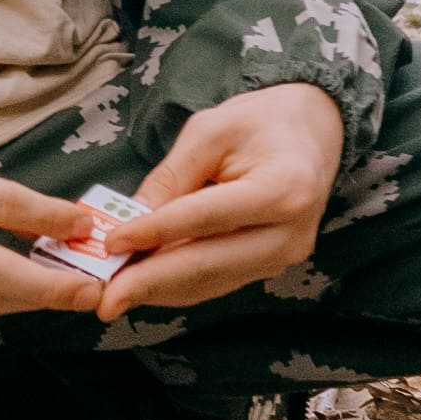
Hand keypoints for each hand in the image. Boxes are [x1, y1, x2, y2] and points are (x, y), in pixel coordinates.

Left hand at [93, 83, 343, 317]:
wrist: (316, 132)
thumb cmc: (262, 122)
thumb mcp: (210, 130)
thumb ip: (171, 177)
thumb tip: (129, 221)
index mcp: (284, 189)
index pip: (205, 217)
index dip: (154, 232)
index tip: (111, 243)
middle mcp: (290, 234)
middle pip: (208, 264)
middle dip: (150, 282)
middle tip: (103, 296)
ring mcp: (283, 257)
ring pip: (210, 282)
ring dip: (158, 290)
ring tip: (112, 293)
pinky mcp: (270, 267)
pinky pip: (217, 282)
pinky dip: (177, 285)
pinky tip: (142, 283)